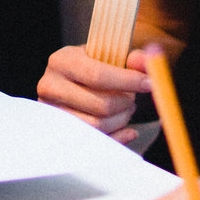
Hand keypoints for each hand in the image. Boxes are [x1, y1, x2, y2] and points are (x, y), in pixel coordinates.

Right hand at [37, 45, 152, 141]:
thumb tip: (149, 62)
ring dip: (121, 119)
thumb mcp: (112, 56)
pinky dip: (117, 137)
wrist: (74, 82)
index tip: (149, 83)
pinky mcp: (58, 133)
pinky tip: (126, 129)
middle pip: (99, 105)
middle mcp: (50, 86)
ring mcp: (52, 113)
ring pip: (97, 126)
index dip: (128, 81)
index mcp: (62, 61)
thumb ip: (134, 59)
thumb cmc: (97, 67)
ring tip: (126, 109)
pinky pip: (95, 143)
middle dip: (126, 104)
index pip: (97, 75)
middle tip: (134, 99)